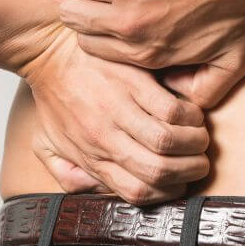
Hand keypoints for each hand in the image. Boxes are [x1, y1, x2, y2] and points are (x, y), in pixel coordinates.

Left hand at [17, 22, 210, 204]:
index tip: (179, 183)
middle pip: (158, 171)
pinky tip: (189, 112)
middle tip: (198, 161)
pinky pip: (171, 108)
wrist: (50, 53)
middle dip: (189, 171)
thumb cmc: (54, 99)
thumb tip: (98, 191)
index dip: (168, 192)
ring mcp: (120, 109)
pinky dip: (188, 115)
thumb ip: (69, 176)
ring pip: (168, 141)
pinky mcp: (133, 82)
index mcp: (92, 157)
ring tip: (198, 137)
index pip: (137, 192)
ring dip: (193, 143)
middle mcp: (106, 138)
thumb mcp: (46, 146)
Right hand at [58, 0, 244, 108]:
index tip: (110, 13)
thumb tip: (184, 95)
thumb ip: (208, 89)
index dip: (98, 29)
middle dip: (84, 2)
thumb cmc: (244, 8)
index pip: (91, 46)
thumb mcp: (234, 63)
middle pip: (73, 16)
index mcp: (146, 51)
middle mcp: (127, 24)